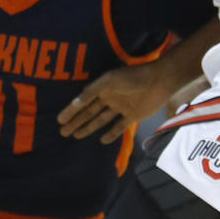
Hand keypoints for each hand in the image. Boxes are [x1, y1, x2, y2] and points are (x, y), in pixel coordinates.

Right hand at [57, 62, 174, 143]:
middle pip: (89, 113)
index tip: (59, 120)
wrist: (160, 80)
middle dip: (76, 122)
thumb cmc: (133, 78)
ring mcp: (120, 108)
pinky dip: (111, 133)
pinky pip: (119, 127)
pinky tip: (102, 140)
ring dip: (88, 128)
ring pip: (100, 120)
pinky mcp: (132, 116)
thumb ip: (92, 92)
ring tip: (75, 136)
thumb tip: (75, 103)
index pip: (82, 102)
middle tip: (63, 132)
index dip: (71, 111)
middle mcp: (109, 98)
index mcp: (102, 89)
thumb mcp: (109, 81)